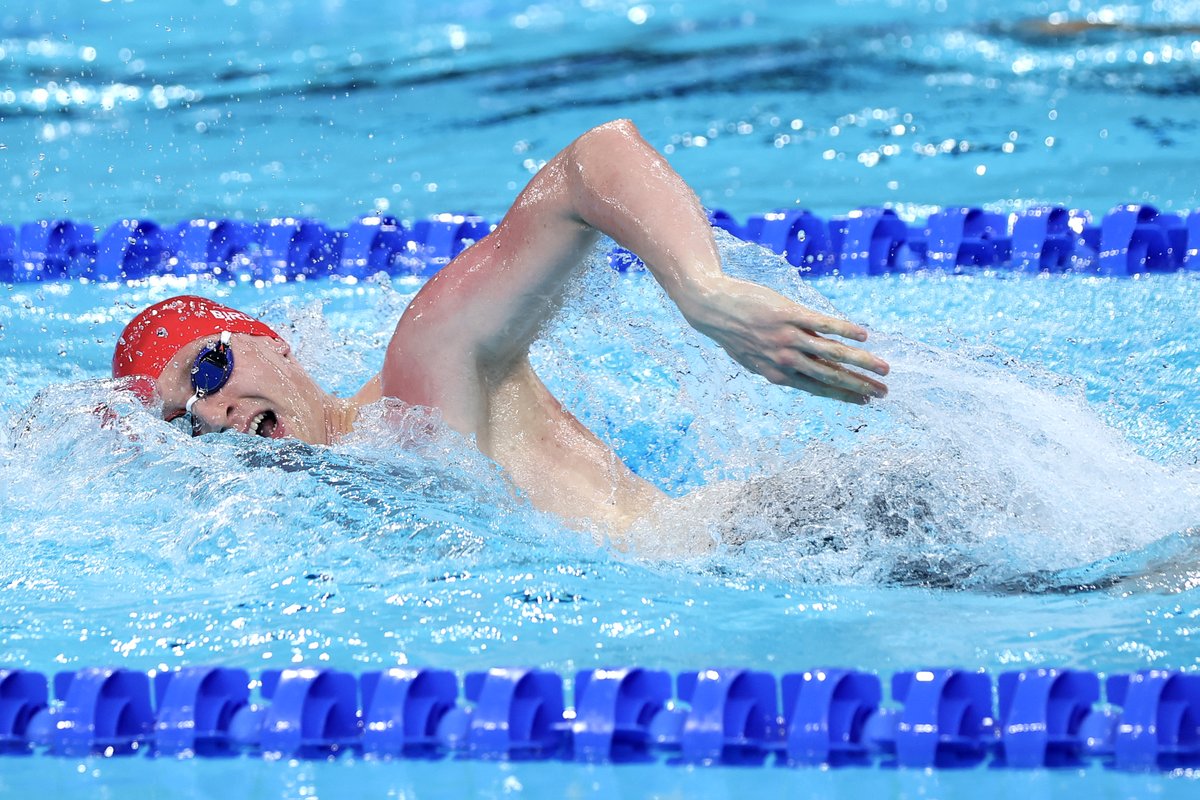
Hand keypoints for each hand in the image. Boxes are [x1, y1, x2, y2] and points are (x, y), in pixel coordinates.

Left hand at [682, 276, 889, 403]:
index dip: (844, 396)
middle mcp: (785, 360)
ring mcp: (787, 337)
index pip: (819, 389)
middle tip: (884, 393)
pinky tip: (863, 335)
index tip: (866, 402)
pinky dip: (844, 329)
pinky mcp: (789, 314)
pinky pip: (822, 324)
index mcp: (778, 375)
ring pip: (832, 353)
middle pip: (830, 375)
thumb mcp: (755, 359)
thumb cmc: (735, 334)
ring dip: (861, 361)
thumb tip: (806, 372)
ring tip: (884, 368)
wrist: (712, 308)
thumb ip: (781, 367)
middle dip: (859, 386)